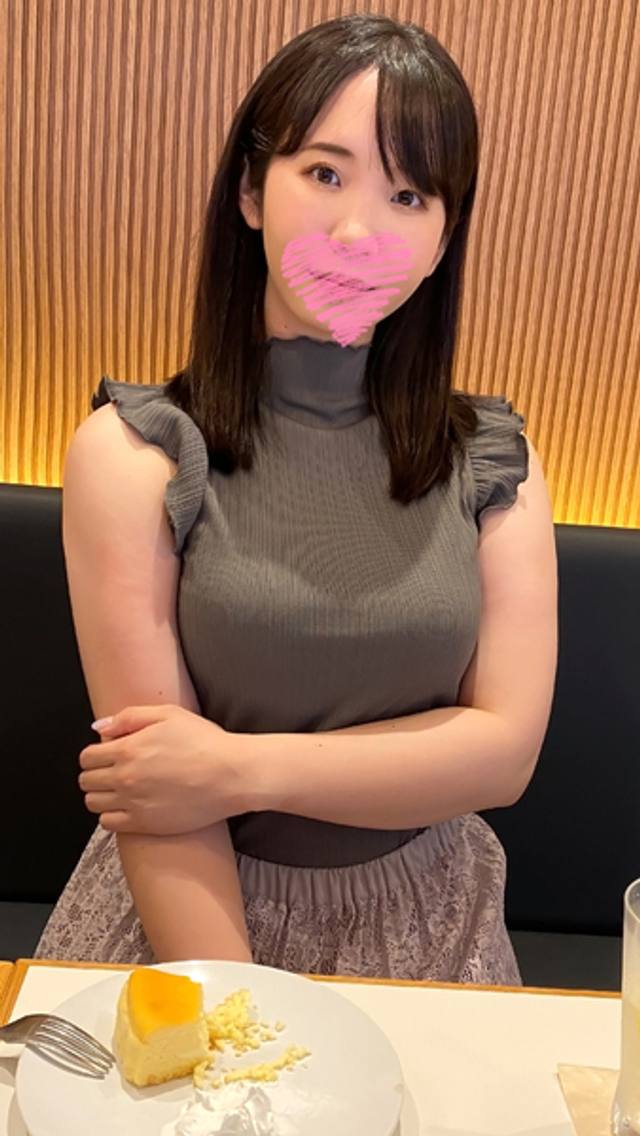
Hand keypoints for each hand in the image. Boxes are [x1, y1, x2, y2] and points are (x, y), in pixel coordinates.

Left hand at [78, 705, 245, 835]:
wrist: (231, 774)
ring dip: (101, 795)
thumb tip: (99, 727)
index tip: (108, 755)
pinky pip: (108, 824)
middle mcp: (125, 777)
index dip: (95, 754)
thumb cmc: (205, 742)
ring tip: (120, 789)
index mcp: (128, 749)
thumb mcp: (169, 714)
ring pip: (93, 803)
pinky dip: (111, 815)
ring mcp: (133, 803)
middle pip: (86, 780)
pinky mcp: (144, 824)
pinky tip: (128, 806)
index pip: (88, 757)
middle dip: (96, 773)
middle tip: (115, 771)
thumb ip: (129, 717)